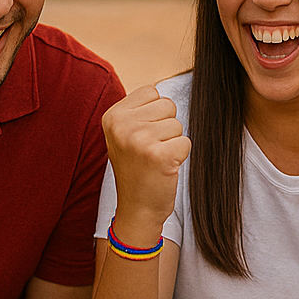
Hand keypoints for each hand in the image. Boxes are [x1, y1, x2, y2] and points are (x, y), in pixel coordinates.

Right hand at [102, 85, 189, 242]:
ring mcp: (138, 140)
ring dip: (173, 142)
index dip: (155, 114)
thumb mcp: (126, 134)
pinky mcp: (158, 155)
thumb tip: (164, 89)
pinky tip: (164, 168)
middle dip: (166, 128)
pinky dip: (181, 156)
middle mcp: (122, 125)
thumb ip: (139, 110)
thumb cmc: (137, 168)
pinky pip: (186, 142)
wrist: (136, 209)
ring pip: (178, 124)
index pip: (152, 92)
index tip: (141, 137)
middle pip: (168, 105)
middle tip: (150, 150)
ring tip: (155, 160)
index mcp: (112, 116)